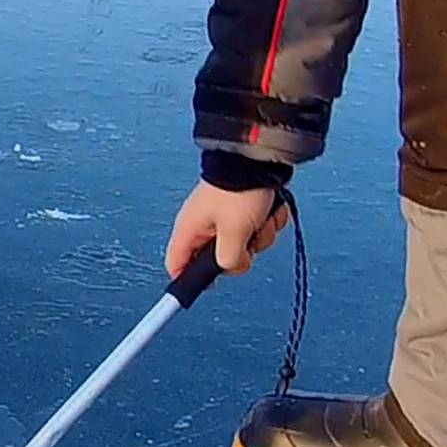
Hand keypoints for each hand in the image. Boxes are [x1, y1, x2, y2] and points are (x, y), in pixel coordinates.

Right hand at [165, 181, 288, 277]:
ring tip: (261, 218)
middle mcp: (204, 226)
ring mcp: (225, 218)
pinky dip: (268, 222)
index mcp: (190, 230)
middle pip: (219, 260)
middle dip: (241, 253)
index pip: (177, 266)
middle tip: (247, 239)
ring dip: (260, 236)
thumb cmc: (238, 187)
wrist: (259, 158)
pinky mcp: (244, 211)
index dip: (188, 281)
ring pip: (245, 246)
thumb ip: (229, 260)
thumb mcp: (234, 231)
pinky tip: (269, 209)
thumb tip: (232, 268)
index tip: (205, 288)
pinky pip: (258, 230)